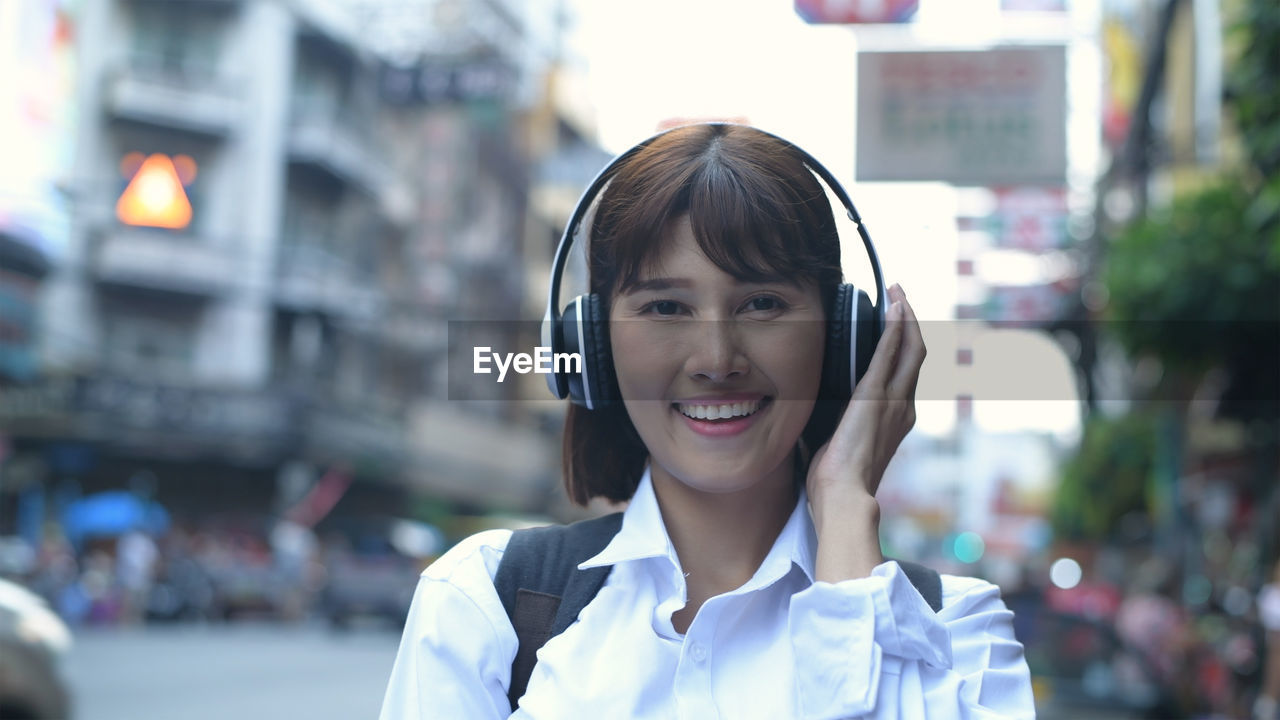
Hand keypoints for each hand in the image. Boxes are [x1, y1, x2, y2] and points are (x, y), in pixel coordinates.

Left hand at [806, 283, 925, 535]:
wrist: (843, 497)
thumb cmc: (836, 482)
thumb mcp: (838, 445)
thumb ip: (836, 425)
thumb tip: (812, 413)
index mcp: (894, 420)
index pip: (905, 374)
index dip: (903, 345)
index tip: (895, 323)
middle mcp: (902, 408)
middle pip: (915, 354)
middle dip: (910, 321)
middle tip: (900, 295)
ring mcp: (892, 402)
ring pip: (910, 349)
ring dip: (905, 317)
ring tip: (898, 292)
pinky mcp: (875, 398)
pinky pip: (891, 354)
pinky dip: (895, 328)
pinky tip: (894, 308)